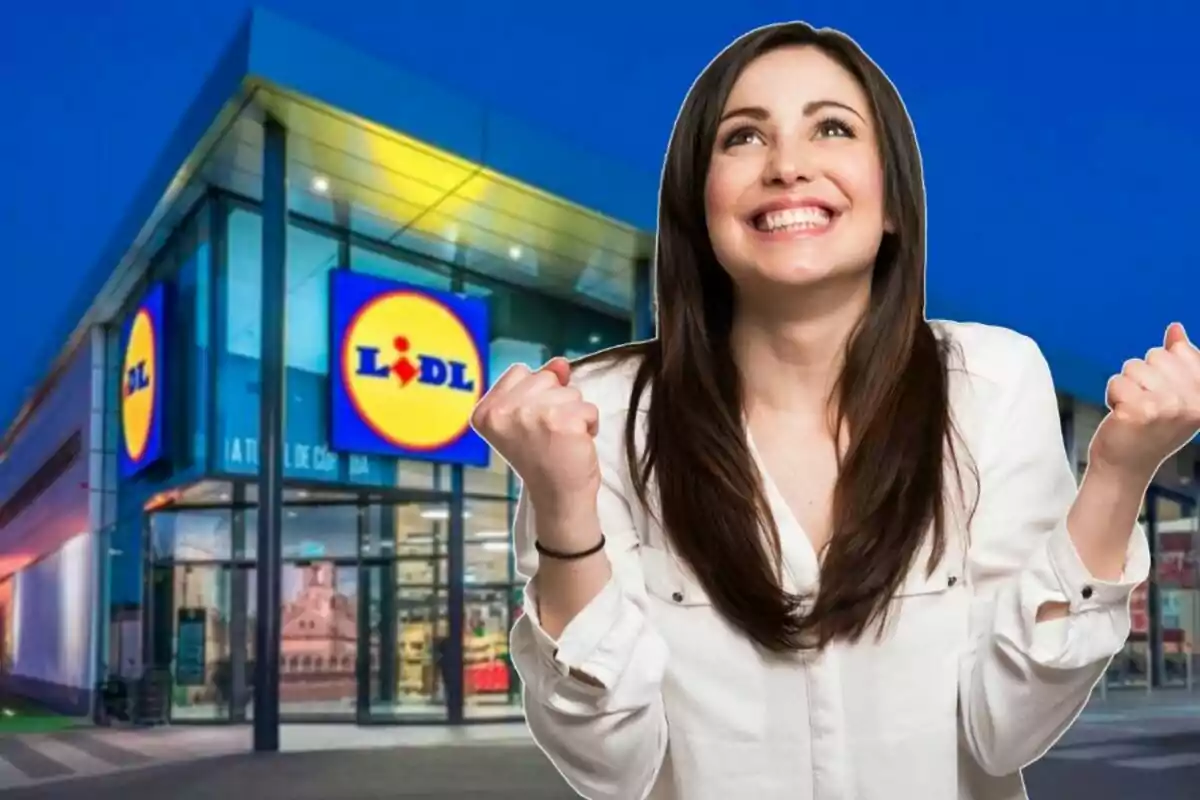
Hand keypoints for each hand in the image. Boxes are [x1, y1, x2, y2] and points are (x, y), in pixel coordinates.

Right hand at [470, 357, 601, 531]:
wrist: (557, 498)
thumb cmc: (542, 459)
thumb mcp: (528, 418)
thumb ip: (540, 384)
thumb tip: (560, 363)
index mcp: (485, 411)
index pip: (520, 372)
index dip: (534, 395)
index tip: (531, 425)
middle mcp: (503, 411)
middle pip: (546, 377)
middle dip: (555, 401)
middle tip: (548, 434)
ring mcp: (532, 415)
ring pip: (570, 391)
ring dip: (574, 414)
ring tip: (561, 439)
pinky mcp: (561, 421)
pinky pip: (588, 408)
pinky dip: (589, 425)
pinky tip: (575, 444)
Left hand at [1088, 322, 1199, 481]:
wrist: (1126, 466)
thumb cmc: (1149, 427)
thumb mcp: (1174, 394)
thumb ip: (1179, 360)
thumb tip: (1176, 327)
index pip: (1179, 351)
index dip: (1160, 369)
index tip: (1163, 396)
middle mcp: (1194, 402)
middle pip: (1155, 356)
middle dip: (1141, 376)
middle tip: (1145, 405)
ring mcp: (1169, 406)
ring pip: (1133, 367)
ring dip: (1126, 387)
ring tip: (1134, 411)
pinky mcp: (1141, 411)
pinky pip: (1118, 382)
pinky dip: (1113, 396)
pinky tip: (1121, 416)